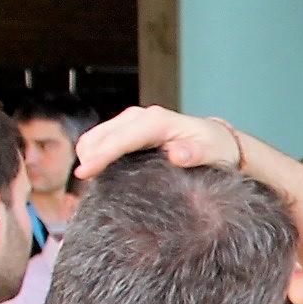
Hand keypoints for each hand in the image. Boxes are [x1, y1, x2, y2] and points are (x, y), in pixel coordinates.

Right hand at [71, 105, 245, 181]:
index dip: (100, 156)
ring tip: (87, 183)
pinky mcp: (128, 129)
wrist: (218, 140)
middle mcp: (140, 116)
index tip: (84, 173)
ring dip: (88, 155)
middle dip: (88, 157)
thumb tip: (176, 154)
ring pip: (96, 135)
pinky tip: (95, 172)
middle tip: (84, 187)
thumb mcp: (212, 153)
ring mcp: (132, 121)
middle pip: (101, 135)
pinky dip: (93, 153)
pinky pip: (102, 139)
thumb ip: (195, 154)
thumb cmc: (216, 148)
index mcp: (157, 121)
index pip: (121, 138)